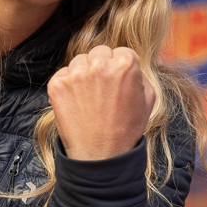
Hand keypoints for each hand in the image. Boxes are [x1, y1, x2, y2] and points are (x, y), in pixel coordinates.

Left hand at [49, 46, 156, 160]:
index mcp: (126, 64)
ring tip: (89, 98)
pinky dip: (68, 85)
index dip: (120, 67)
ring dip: (84, 74)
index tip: (117, 82)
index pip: (121, 52)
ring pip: (79, 61)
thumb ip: (140, 75)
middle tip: (102, 89)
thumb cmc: (126, 130)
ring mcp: (76, 74)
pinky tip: (77, 102)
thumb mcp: (148, 99)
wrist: (100, 155)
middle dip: (101, 66)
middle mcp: (100, 64)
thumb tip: (131, 65)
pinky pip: (63, 74)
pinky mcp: (57, 84)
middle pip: (99, 52)